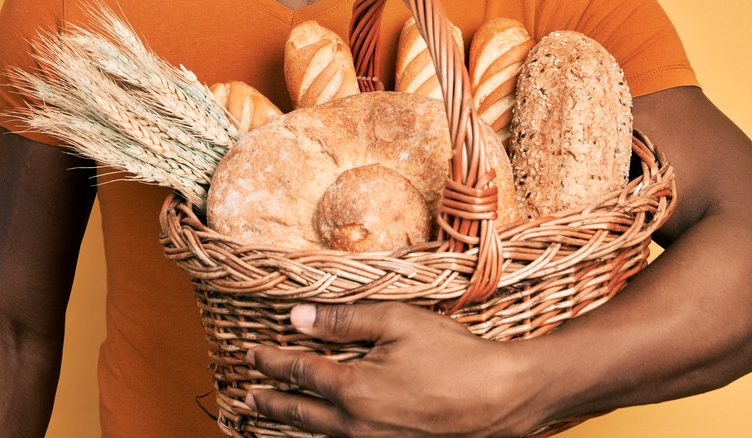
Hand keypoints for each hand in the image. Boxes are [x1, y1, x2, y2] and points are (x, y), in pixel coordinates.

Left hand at [246, 302, 544, 436]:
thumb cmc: (454, 356)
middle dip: (270, 402)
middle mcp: (357, 425)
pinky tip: (321, 435)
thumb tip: (297, 317)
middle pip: (299, 414)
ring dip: (289, 428)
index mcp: (354, 389)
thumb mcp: (398, 322)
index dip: (272, 362)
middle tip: (248, 397)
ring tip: (271, 420)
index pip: (299, 373)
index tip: (252, 356)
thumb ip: (344, 320)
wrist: (503, 397)